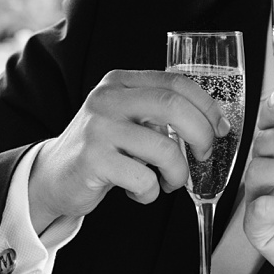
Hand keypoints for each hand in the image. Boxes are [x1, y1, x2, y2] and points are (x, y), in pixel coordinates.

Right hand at [27, 70, 231, 230]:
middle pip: (173, 105)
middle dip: (201, 135)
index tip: (220, 128)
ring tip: (168, 182)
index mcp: (120, 82)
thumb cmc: (103, 150)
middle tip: (203, 156)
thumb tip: (214, 123)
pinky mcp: (92, 159)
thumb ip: (160, 114)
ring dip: (177, 172)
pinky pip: (142, 177)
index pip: (176, 82)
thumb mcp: (128, 119)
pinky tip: (138, 191)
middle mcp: (107, 98)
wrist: (53, 176)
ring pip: (163, 147)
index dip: (207, 106)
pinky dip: (150, 192)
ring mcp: (98, 127)